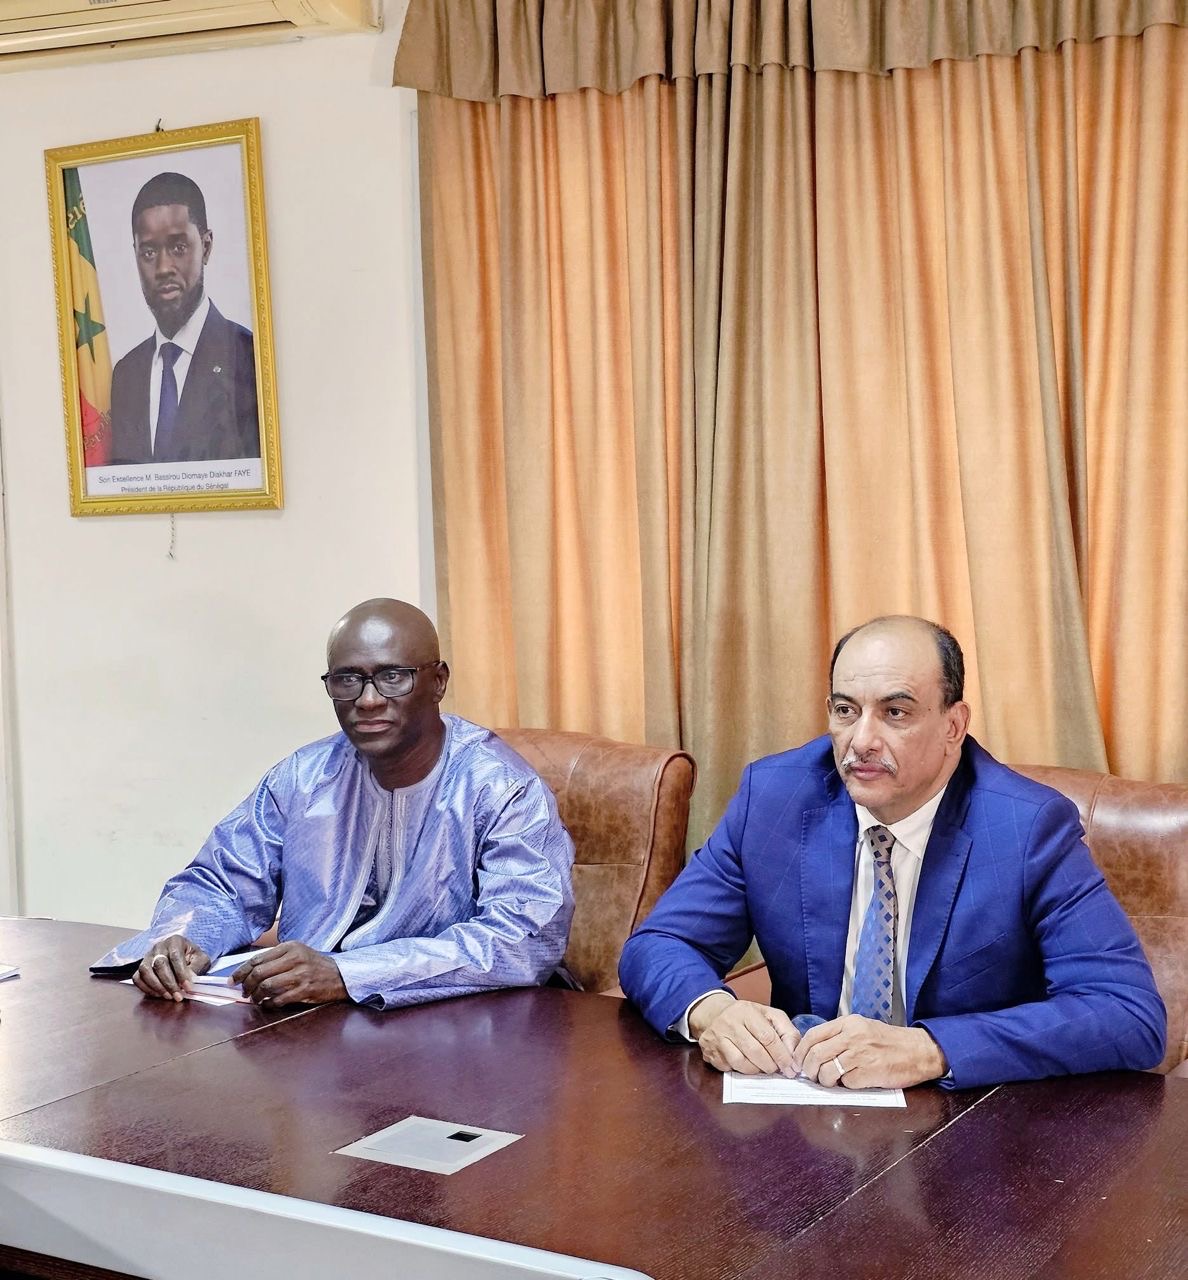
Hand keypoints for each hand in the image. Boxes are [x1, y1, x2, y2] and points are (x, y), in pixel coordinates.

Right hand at [133, 935, 209, 1001]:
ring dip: (156, 986)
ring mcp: (147, 956)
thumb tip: (189, 979)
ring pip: (146, 971)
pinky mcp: (140, 967)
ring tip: (168, 996)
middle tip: (177, 996)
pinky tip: (157, 994)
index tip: (188, 987)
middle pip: (159, 964)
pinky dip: (146, 988)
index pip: (175, 956)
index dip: (181, 973)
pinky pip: (137, 978)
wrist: (182, 956)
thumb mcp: (200, 959)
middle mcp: (159, 946)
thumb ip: (196, 968)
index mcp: (175, 941)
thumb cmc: (192, 958)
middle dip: (169, 983)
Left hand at [232, 941, 346, 1006]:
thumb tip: (249, 971)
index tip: (233, 980)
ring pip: (267, 986)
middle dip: (247, 985)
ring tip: (255, 999)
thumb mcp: (298, 953)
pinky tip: (268, 1004)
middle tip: (244, 992)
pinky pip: (279, 999)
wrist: (340, 976)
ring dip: (256, 995)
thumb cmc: (315, 965)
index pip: (258, 959)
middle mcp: (295, 958)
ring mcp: (300, 975)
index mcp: (290, 947)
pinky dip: (269, 1003)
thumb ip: (276, 958)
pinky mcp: (304, 990)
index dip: (242, 971)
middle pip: (260, 973)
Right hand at [689, 993, 799, 1075]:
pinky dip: (741, 1071)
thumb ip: (787, 1032)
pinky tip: (746, 1064)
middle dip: (771, 1065)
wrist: (714, 1014)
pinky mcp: (709, 1052)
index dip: (782, 1056)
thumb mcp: (769, 1015)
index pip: (768, 1037)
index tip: (792, 1068)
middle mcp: (729, 1023)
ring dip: (756, 1070)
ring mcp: (717, 1038)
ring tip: (762, 1067)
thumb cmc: (748, 1017)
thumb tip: (793, 1056)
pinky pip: (729, 1068)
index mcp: (747, 1011)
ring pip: (741, 1063)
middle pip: (755, 1052)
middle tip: (778, 1070)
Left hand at [792, 1014, 947, 1088]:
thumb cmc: (888, 1041)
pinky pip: (847, 1083)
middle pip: (816, 1054)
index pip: (813, 1035)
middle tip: (811, 1076)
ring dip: (825, 1080)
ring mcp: (861, 1055)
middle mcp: (852, 1036)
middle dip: (809, 1069)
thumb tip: (814, 1050)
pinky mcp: (870, 1073)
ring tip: (831, 1081)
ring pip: (828, 1071)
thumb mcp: (862, 1027)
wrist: (918, 1051)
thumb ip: (839, 1035)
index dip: (801, 1051)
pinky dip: (846, 1086)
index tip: (798, 1061)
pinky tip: (853, 1082)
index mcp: (848, 1023)